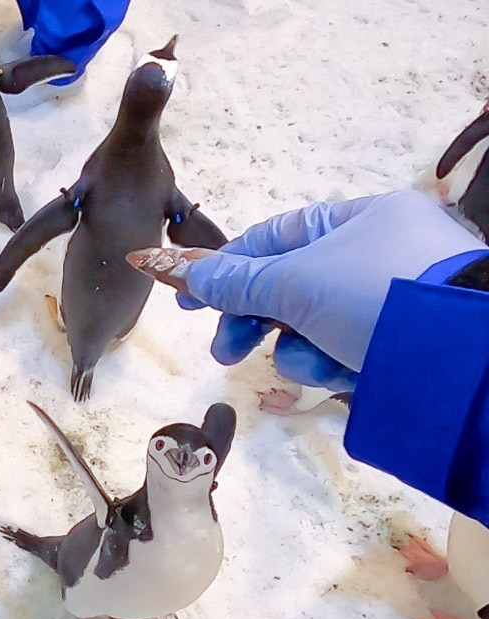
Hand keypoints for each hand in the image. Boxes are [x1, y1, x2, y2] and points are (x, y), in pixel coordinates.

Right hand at [128, 190, 486, 385]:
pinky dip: (334, 362)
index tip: (187, 298)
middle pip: (289, 287)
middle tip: (225, 352)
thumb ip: (237, 280)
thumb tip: (184, 272)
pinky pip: (345, 348)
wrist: (461, 356)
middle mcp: (375, 254)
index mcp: (358, 220)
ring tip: (308, 364)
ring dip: (298, 348)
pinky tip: (342, 373)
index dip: (226, 268)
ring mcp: (390, 301)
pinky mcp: (400, 344)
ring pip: (313, 325)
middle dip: (254, 321)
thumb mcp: (296, 283)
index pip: (273, 238)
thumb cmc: (375, 295)